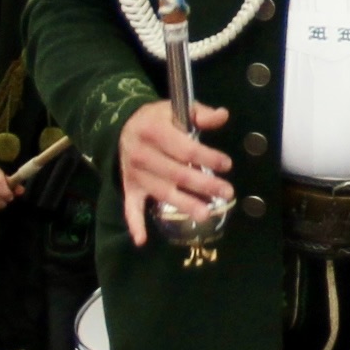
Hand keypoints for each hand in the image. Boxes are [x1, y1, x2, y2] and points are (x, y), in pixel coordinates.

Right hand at [117, 97, 234, 242]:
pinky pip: (130, 208)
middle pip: (177, 174)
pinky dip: (135, 224)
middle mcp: (142, 154)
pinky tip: (142, 240)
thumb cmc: (158, 120)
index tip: (227, 164)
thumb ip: (200, 114)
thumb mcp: (177, 109)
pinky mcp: (130, 188)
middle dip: (204, 184)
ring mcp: (135, 174)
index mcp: (154, 131)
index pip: (185, 149)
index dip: (207, 157)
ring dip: (184, 204)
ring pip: (162, 192)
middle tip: (227, 192)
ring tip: (205, 214)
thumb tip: (223, 115)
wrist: (123, 127)